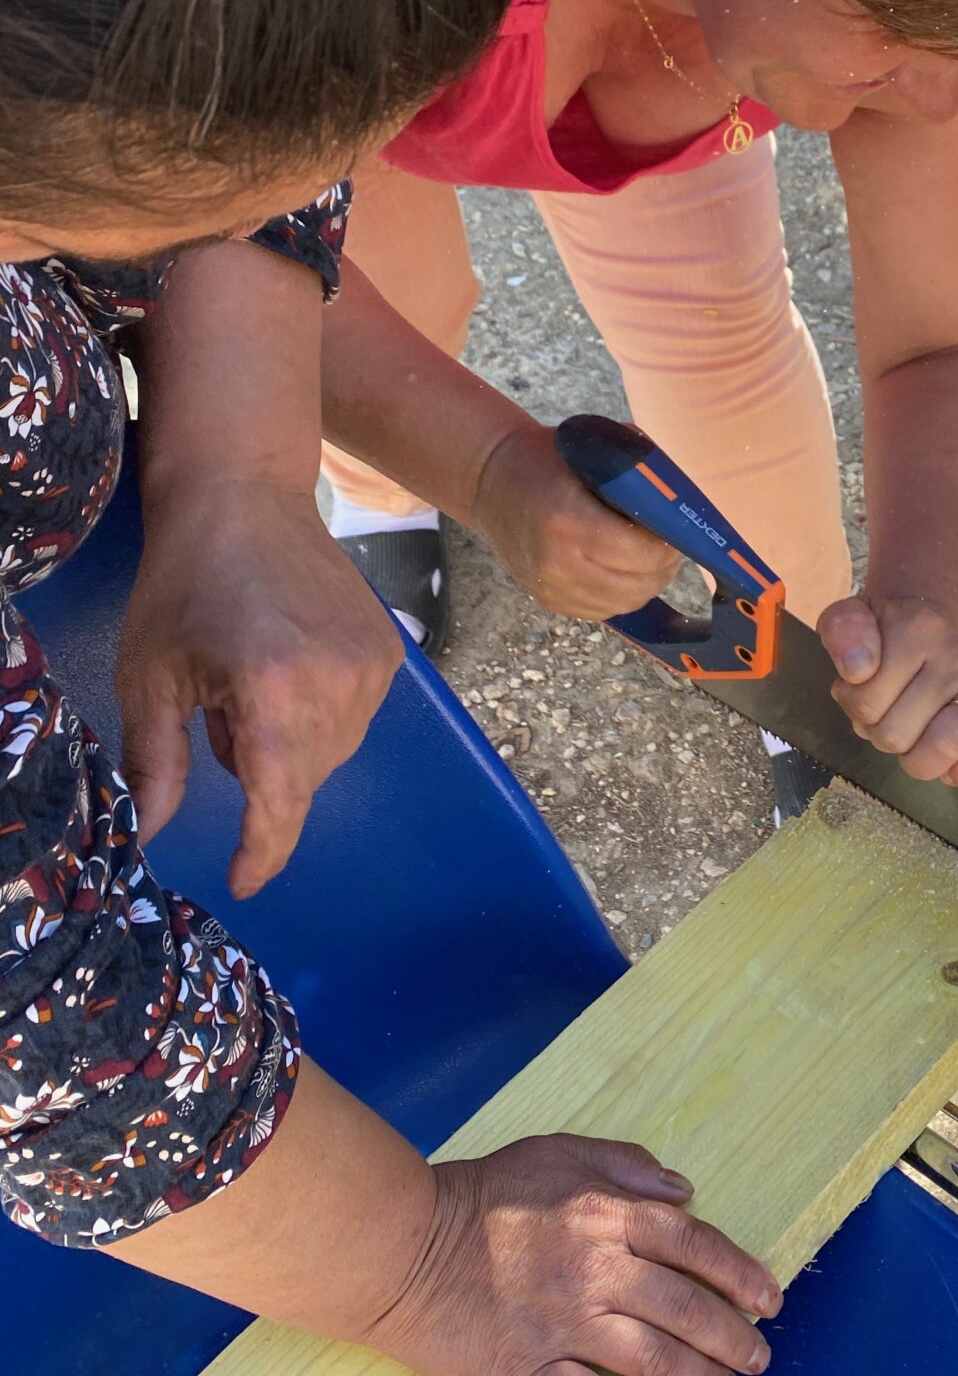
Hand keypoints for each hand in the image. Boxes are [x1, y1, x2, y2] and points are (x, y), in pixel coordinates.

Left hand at [117, 477, 402, 900]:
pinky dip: (318, 716)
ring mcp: (374, 666)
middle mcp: (337, 682)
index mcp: (273, 690)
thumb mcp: (150, 674)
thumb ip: (154, 762)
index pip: (280, 802)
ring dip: (290, 745)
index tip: (244, 880)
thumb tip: (147, 833)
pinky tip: (286, 669)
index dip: (262, 851)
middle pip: (304, 779)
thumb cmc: (185, 581)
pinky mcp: (391, 652)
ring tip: (253, 682)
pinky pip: (354, 718)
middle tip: (218, 712)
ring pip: (332, 753)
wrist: (245, 495)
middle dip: (261, 774)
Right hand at [366, 1132, 782, 1375]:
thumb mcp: (556, 1151)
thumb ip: (624, 1165)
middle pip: (688, 1309)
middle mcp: (598, 1271)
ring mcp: (565, 1327)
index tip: (768, 1299)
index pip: (697, 1246)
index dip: (741, 1275)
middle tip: (758, 1357)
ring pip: (656, 1362)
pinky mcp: (530, 1374)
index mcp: (608, 1215)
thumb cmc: (478, 1194)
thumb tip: (683, 1191)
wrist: (398, 1248)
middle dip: (734, 1338)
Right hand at [471, 418, 679, 619]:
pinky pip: (605, 611)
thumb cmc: (548, 460)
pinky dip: (623, 594)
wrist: (492, 482)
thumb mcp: (594, 452)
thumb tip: (680, 503)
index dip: (669, 545)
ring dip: (647, 583)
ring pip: (626, 604)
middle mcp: (558, 563)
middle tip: (669, 545)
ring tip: (649, 557)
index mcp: (568, 522)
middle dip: (664, 566)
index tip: (676, 530)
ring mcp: (551, 588)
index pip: (643, 553)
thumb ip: (637, 475)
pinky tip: (624, 570)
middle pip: (640, 585)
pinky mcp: (550, 603)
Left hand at [815, 594, 957, 785]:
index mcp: (916, 630)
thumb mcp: (851, 616)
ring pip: (942, 749)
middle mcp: (955, 657)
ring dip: (915, 755)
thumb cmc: (885, 631)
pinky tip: (951, 765)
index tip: (863, 681)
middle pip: (897, 735)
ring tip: (913, 730)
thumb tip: (859, 668)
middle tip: (888, 707)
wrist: (932, 622)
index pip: (866, 701)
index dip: (853, 702)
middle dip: (880, 732)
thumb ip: (844, 629)